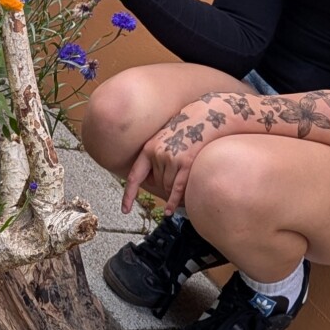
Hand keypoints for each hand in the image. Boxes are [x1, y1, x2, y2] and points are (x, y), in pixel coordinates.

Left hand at [123, 101, 212, 216]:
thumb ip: (155, 158)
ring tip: (183, 178)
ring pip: (168, 187)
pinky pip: (177, 188)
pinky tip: (170, 211)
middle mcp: (158, 154)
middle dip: (165, 186)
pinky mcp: (187, 163)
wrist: (204, 118)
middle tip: (177, 175)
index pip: (135, 176)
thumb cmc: (184, 130)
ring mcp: (172, 159)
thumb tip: (152, 181)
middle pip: (157, 184)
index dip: (129, 194)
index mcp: (148, 149)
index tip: (125, 209)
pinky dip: (173, 201)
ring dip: (173, 191)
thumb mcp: (163, 140)